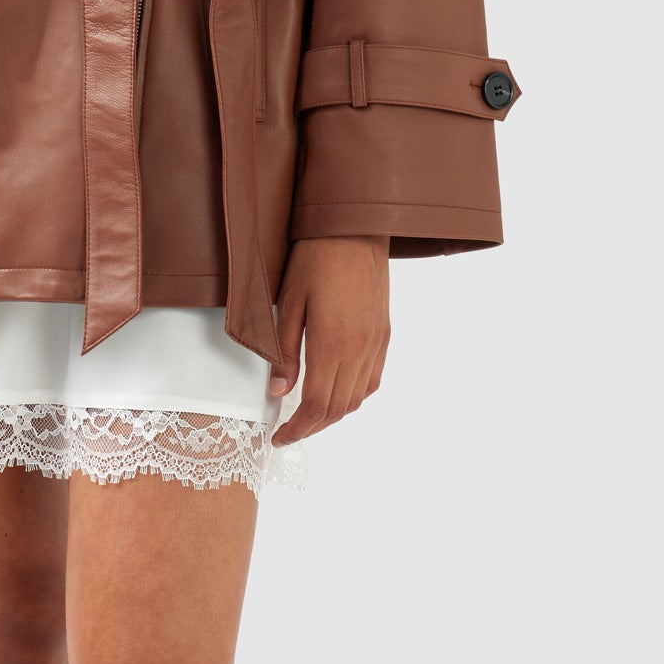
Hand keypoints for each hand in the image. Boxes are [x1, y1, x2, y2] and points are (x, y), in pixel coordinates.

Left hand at [268, 235, 389, 444]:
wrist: (354, 227)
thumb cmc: (316, 257)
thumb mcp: (288, 302)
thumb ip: (283, 350)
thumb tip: (278, 390)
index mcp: (332, 344)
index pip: (317, 405)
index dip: (298, 429)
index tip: (280, 437)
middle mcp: (360, 349)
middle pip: (339, 408)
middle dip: (313, 427)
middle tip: (290, 431)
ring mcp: (376, 343)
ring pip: (358, 397)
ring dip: (334, 414)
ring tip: (311, 415)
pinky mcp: (384, 332)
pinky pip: (373, 378)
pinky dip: (355, 395)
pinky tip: (338, 390)